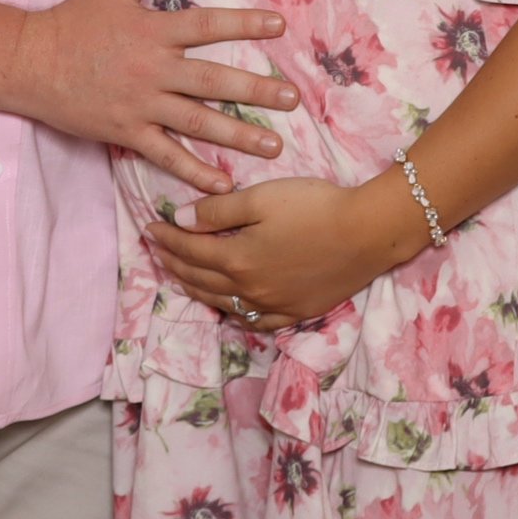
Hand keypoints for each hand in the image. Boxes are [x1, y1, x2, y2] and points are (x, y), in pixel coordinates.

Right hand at [14, 0, 298, 195]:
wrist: (29, 63)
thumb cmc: (73, 21)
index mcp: (153, 30)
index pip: (207, 25)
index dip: (244, 24)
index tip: (279, 26)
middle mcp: (153, 69)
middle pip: (214, 81)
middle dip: (257, 90)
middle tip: (293, 99)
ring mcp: (141, 104)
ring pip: (198, 122)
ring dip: (238, 135)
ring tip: (274, 145)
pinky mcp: (127, 132)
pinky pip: (166, 156)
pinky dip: (195, 171)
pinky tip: (224, 183)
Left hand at [148, 175, 405, 331]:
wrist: (367, 233)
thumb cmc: (314, 207)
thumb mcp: (262, 198)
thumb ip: (218, 210)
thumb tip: (180, 221)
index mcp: (237, 259)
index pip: (190, 250)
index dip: (167, 239)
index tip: (150, 228)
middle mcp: (249, 290)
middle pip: (201, 278)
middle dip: (174, 263)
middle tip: (157, 251)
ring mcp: (274, 305)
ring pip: (223, 302)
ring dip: (196, 288)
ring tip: (180, 276)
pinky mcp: (297, 312)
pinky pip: (254, 320)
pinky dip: (233, 312)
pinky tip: (228, 307)